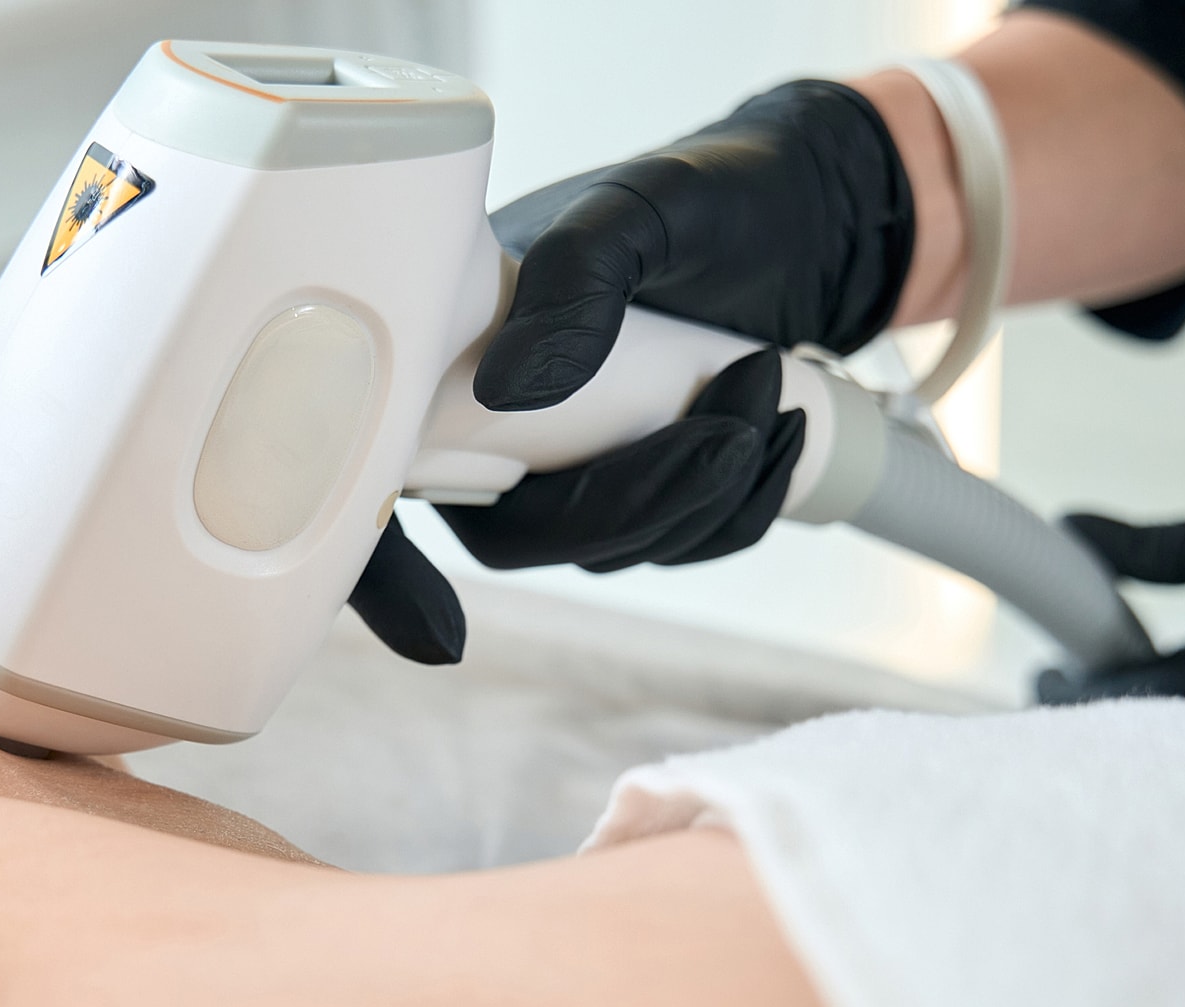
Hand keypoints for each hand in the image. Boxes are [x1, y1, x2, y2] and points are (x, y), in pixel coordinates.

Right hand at [344, 81, 916, 657]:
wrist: (817, 209)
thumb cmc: (711, 190)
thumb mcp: (643, 209)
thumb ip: (577, 279)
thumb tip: (508, 393)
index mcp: (443, 338)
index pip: (367, 471)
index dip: (381, 573)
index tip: (443, 638)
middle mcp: (483, 411)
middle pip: (515, 536)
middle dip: (635, 505)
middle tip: (730, 429)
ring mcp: (559, 456)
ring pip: (602, 548)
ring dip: (703, 498)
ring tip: (767, 391)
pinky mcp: (632, 481)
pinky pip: (668, 542)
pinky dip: (736, 506)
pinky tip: (784, 429)